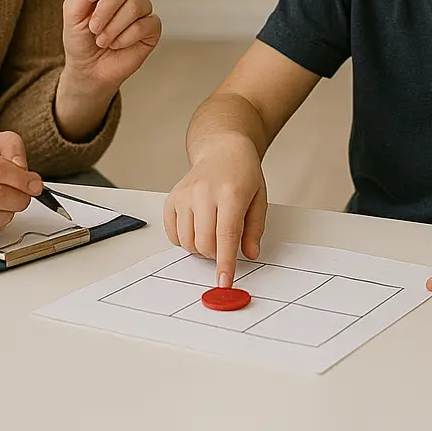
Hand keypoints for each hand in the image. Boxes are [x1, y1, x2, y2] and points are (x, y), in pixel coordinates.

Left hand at [61, 0, 160, 102]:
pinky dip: (125, 37)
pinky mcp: (152, 28)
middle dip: (105, 8)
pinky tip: (117, 45)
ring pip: (136, 6)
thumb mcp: (70, 12)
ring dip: (112, 26)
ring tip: (102, 39)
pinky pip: (144, 24)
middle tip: (93, 27)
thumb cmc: (78, 38)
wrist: (88, 70)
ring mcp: (142, 9)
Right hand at [162, 138, 268, 287]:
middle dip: (215, 255)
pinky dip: (185, 240)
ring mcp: (185, 194)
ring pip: (187, 242)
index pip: (226, 236)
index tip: (224, 281)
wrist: (222, 150)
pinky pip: (173, 234)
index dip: (225, 263)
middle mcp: (204, 192)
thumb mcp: (259, 198)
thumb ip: (255, 229)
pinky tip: (197, 227)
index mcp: (231, 192)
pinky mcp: (172, 198)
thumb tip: (250, 254)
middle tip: (225, 244)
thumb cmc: (243, 173)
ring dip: (201, 248)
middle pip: (205, 243)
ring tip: (213, 232)